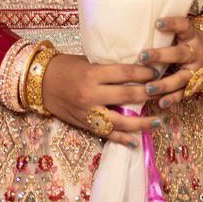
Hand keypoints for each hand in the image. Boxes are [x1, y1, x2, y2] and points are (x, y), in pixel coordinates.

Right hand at [41, 53, 165, 147]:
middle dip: (148, 94)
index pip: (124, 73)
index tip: (156, 72)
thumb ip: (106, 68)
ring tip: (157, 121)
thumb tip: (132, 70)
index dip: (143, 73)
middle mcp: (91, 94)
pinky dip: (122, 138)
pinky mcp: (84, 124)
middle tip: (162, 92)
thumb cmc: (64, 66)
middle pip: (127, 96)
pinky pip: (106, 134)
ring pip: (120, 121)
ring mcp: (88, 112)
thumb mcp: (86, 61)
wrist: (40, 82)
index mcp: (92, 73)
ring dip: (141, 122)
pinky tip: (135, 141)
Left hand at [136, 16, 202, 109]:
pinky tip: (160, 103)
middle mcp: (196, 53)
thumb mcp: (183, 33)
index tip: (157, 23)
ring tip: (148, 88)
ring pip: (181, 78)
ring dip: (164, 84)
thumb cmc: (187, 42)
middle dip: (160, 56)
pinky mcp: (195, 86)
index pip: (184, 26)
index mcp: (192, 36)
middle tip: (142, 56)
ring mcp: (196, 72)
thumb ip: (167, 32)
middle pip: (179, 54)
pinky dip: (172, 99)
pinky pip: (183, 94)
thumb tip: (138, 27)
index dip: (172, 24)